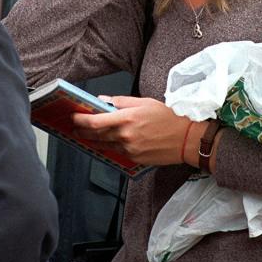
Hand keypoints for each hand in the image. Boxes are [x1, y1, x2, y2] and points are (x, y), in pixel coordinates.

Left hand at [72, 96, 193, 165]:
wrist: (186, 139)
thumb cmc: (169, 118)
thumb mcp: (146, 102)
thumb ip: (122, 101)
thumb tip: (104, 101)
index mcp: (127, 118)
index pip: (95, 121)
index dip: (81, 120)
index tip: (74, 117)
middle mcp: (126, 135)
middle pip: (96, 135)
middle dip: (82, 131)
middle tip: (75, 127)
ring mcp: (129, 149)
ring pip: (103, 145)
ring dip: (91, 141)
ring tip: (84, 136)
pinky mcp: (134, 159)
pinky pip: (116, 152)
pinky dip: (107, 147)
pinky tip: (103, 144)